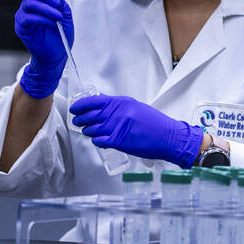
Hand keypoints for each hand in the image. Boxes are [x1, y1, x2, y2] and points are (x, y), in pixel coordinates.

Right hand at [14, 0, 73, 98]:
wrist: (57, 54)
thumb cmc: (60, 33)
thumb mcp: (63, 11)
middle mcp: (27, 4)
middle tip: (58, 3)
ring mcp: (23, 15)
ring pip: (30, 2)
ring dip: (47, 7)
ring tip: (58, 16)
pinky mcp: (22, 27)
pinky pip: (29, 17)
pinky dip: (43, 18)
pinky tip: (52, 23)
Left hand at [69, 95, 204, 168]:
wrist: (168, 136)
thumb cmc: (154, 123)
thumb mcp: (135, 107)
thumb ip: (119, 106)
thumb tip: (102, 105)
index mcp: (122, 103)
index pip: (94, 101)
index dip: (80, 105)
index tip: (75, 108)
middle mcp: (118, 113)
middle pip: (90, 116)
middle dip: (80, 119)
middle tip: (77, 121)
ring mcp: (118, 127)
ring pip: (92, 129)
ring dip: (87, 131)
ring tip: (88, 131)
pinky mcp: (119, 142)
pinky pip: (99, 141)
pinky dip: (96, 141)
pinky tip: (98, 140)